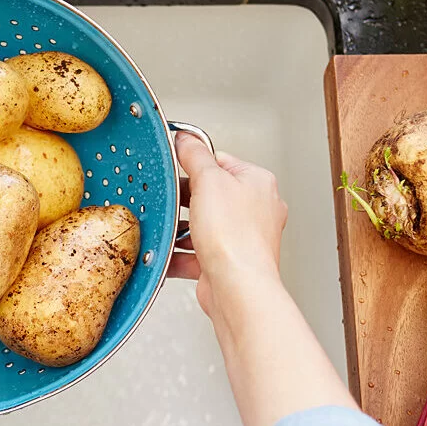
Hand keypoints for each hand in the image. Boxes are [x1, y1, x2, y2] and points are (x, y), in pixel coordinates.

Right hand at [167, 132, 287, 313]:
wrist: (236, 287)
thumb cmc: (235, 237)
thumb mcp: (209, 181)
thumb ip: (195, 155)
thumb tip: (186, 138)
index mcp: (258, 183)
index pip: (222, 161)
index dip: (196, 163)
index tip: (177, 166)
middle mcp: (256, 210)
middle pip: (211, 194)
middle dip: (186, 200)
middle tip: (172, 201)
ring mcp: (243, 238)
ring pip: (203, 225)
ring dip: (182, 228)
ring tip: (171, 229)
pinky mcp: (227, 262)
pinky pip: (197, 252)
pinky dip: (180, 253)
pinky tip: (168, 253)